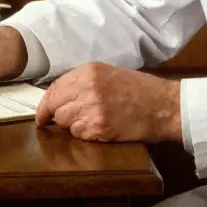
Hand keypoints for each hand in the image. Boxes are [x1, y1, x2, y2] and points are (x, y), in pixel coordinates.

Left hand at [35, 63, 180, 143]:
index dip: (44, 105)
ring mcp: (92, 107)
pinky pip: (79, 134)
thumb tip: (59, 98)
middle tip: (73, 121)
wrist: (165, 106)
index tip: (41, 115)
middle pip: (55, 106)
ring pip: (64, 122)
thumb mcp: (109, 74)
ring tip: (95, 121)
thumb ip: (84, 82)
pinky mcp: (99, 126)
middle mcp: (87, 86)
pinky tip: (103, 128)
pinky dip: (87, 135)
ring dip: (74, 126)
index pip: (54, 88)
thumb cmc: (140, 91)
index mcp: (89, 71)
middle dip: (59, 117)